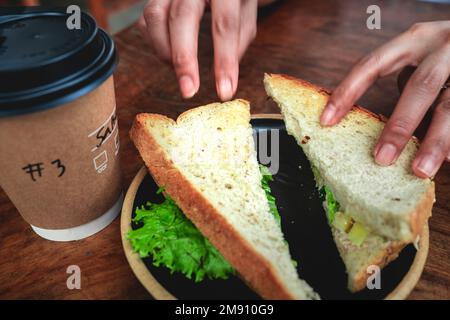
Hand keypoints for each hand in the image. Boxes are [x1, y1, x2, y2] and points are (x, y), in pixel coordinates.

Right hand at [138, 0, 257, 100]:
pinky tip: (170, 54)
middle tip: (189, 90)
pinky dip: (155, 42)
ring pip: (155, 15)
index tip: (224, 90)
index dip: (224, 60)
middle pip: (182, 17)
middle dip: (184, 58)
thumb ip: (239, 36)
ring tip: (182, 71)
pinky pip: (146, 20)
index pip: (225, 24)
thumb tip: (226, 72)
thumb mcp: (246, 9)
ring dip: (165, 51)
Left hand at [320, 21, 449, 177]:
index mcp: (414, 40)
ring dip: (436, 140)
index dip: (348, 91)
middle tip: (381, 158)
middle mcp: (441, 48)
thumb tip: (377, 128)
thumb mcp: (421, 56)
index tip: (326, 120)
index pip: (372, 64)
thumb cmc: (446, 53)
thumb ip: (406, 82)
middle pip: (420, 87)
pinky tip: (449, 158)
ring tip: (421, 170)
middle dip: (400, 126)